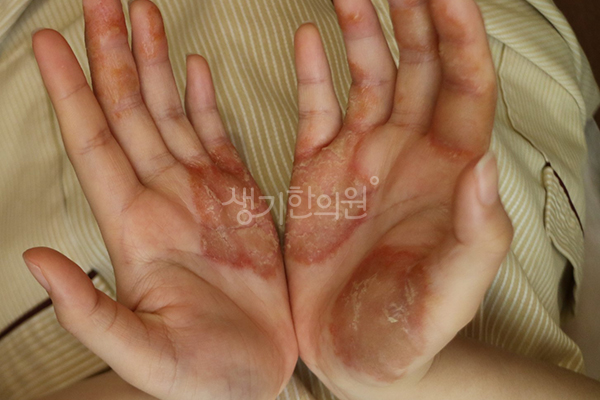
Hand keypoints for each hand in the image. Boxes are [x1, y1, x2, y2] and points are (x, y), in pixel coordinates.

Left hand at [28, 0, 296, 397]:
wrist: (256, 378)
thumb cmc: (205, 376)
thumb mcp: (144, 354)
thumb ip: (89, 311)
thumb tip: (36, 262)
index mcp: (136, 230)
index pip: (95, 144)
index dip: (72, 92)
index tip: (52, 43)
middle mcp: (163, 201)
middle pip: (128, 112)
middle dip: (112, 54)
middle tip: (101, 2)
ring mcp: (200, 196)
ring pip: (168, 114)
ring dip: (152, 63)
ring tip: (141, 15)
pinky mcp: (238, 200)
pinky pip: (216, 137)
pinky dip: (202, 100)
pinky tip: (191, 69)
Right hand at [285, 0, 512, 397]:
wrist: (351, 352)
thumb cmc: (404, 333)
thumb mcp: (445, 299)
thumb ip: (475, 239)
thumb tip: (484, 167)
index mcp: (448, 176)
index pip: (466, 86)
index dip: (461, 36)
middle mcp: (409, 155)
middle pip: (421, 65)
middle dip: (414, 14)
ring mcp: (362, 158)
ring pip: (372, 76)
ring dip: (365, 29)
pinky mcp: (321, 170)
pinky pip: (318, 108)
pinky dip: (314, 72)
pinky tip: (310, 36)